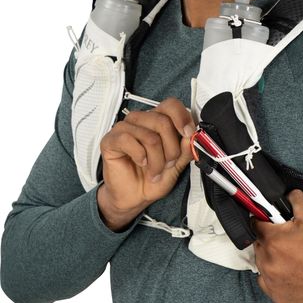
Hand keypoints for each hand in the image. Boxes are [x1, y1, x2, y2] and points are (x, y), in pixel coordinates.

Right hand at [97, 97, 195, 230]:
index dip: (182, 117)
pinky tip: (140, 163)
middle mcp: (141, 121)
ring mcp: (124, 128)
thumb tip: (191, 136)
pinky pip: (128, 140)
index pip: (171, 105)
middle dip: (171, 148)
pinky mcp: (110, 140)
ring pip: (149, 136)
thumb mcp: (177, 165)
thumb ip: (186, 149)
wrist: (135, 197)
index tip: (188, 134)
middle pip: (162, 121)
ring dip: (157, 159)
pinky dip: (139, 156)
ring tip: (155, 170)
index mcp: (158, 121)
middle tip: (169, 163)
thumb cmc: (152, 178)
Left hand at [252, 190, 302, 302]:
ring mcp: (272, 281)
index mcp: (273, 240)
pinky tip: (290, 271)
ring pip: (262, 263)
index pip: (255, 224)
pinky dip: (274, 276)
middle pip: (259, 244)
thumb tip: (288, 194)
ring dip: (272, 257)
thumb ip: (295, 200)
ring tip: (292, 256)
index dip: (263, 220)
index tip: (268, 221)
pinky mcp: (278, 296)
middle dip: (270, 239)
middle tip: (288, 240)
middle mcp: (268, 262)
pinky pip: (267, 282)